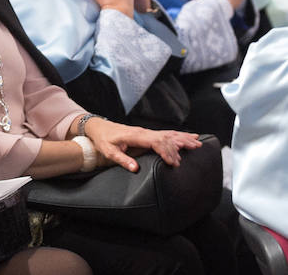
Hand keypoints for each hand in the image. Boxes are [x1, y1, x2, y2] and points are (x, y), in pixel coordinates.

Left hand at [83, 118, 201, 171]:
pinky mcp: (148, 134)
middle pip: (165, 137)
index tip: (174, 162)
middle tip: (193, 152)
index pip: (155, 141)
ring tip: (198, 144)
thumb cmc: (103, 140)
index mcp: (135, 136)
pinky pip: (166, 134)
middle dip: (179, 145)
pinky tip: (191, 136)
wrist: (99, 127)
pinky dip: (179, 135)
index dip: (166, 151)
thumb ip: (121, 159)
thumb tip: (135, 168)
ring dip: (183, 138)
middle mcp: (143, 132)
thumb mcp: (108, 151)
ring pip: (168, 134)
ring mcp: (146, 132)